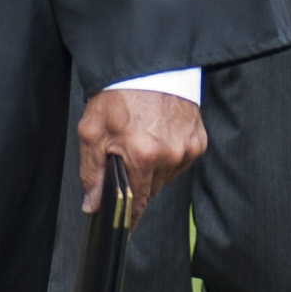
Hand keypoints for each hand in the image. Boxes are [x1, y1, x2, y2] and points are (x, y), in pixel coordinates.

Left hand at [76, 85, 204, 221]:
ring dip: (153, 169)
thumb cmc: (118, 94)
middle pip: (151, 190)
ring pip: (165, 177)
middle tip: (124, 157)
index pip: (137, 203)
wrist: (147, 64)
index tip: (122, 227)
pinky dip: (167, 155)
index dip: (128, 217)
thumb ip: (91, 173)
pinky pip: (180, 161)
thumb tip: (93, 205)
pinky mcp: (199, 140)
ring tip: (141, 141)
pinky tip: (157, 136)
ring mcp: (188, 148)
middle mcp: (170, 155)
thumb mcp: (92, 131)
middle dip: (136, 181)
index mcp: (143, 156)